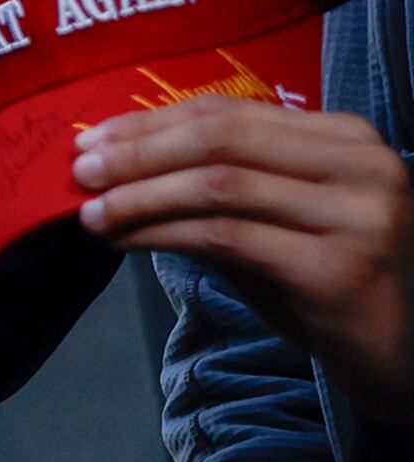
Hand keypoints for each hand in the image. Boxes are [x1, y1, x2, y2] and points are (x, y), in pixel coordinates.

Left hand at [75, 100, 413, 412]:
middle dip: (138, 153)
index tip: (91, 137)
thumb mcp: (278, 216)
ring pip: (217, 186)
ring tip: (91, 214)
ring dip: (140, 198)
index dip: (152, 122)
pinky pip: (224, 238)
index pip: (230, 111)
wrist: (400, 350)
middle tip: (80, 171)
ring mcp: (357, 217)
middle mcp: (362, 166)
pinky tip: (125, 242)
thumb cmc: (325, 275)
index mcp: (347, 137)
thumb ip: (219, 182)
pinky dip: (162, 235)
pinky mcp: (335, 270)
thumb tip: (117, 162)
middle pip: (221, 140)